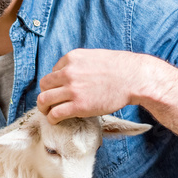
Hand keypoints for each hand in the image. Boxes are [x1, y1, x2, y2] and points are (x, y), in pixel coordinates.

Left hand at [37, 49, 151, 123]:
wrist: (133, 78)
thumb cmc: (119, 68)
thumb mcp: (94, 57)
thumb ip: (80, 65)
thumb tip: (72, 75)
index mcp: (71, 58)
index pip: (53, 71)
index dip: (56, 82)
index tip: (62, 90)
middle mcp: (68, 72)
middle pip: (44, 85)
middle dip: (45, 93)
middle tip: (50, 102)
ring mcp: (72, 89)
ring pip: (44, 99)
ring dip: (43, 107)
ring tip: (48, 112)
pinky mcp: (78, 106)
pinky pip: (55, 113)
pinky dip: (51, 118)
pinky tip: (55, 121)